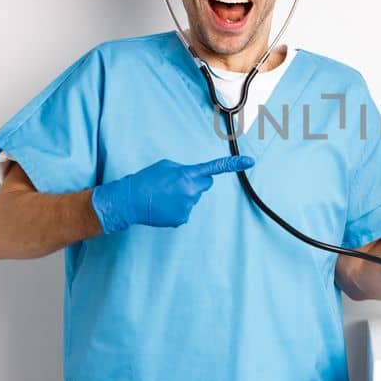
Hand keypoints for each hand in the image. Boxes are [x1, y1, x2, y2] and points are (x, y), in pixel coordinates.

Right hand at [90, 156, 253, 233]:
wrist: (130, 200)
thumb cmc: (147, 179)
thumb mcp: (167, 166)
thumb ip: (185, 170)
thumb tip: (193, 178)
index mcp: (187, 175)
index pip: (215, 168)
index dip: (234, 164)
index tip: (250, 162)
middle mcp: (191, 191)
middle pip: (204, 184)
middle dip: (195, 183)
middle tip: (175, 184)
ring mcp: (188, 207)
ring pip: (193, 198)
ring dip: (183, 196)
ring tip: (164, 195)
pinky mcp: (182, 219)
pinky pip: (185, 211)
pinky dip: (177, 208)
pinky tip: (164, 206)